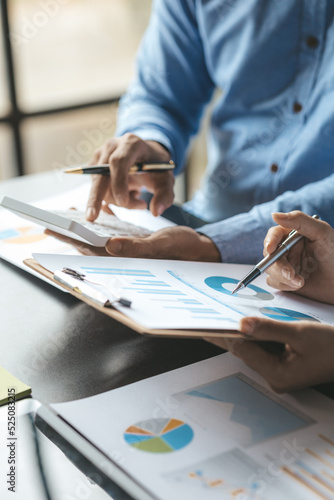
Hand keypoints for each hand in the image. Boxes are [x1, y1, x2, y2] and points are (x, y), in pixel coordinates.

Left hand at [45, 226, 220, 261]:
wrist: (199, 250)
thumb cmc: (184, 249)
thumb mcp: (161, 245)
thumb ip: (135, 247)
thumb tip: (109, 245)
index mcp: (126, 258)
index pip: (90, 249)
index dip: (69, 240)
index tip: (51, 230)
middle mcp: (123, 256)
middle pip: (89, 244)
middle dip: (69, 234)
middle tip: (50, 223)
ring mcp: (127, 250)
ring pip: (98, 239)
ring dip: (83, 230)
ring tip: (68, 218)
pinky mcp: (134, 243)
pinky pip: (113, 234)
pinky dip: (103, 225)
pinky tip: (97, 215)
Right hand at [86, 134, 173, 219]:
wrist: (148, 157)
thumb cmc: (155, 167)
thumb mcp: (166, 180)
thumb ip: (165, 195)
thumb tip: (155, 211)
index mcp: (131, 144)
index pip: (118, 162)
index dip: (118, 182)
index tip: (123, 202)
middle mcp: (112, 147)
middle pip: (100, 174)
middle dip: (96, 197)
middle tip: (93, 217)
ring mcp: (100, 156)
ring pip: (99, 185)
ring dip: (116, 200)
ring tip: (136, 196)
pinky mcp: (94, 166)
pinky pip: (97, 188)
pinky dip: (111, 199)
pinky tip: (125, 195)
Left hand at [206, 317, 333, 391]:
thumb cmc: (331, 346)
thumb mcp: (299, 333)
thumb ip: (269, 329)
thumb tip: (241, 325)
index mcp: (277, 374)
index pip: (242, 350)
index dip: (224, 334)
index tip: (205, 325)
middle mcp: (276, 378)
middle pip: (247, 351)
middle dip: (233, 333)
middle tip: (212, 317)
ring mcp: (281, 374)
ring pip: (256, 349)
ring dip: (247, 334)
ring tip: (228, 317)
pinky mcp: (286, 367)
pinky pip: (267, 350)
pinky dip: (260, 336)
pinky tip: (253, 324)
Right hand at [263, 211, 333, 304]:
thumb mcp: (321, 232)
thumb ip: (299, 220)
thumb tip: (274, 215)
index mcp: (293, 234)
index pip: (275, 234)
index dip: (270, 240)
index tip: (271, 249)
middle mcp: (287, 248)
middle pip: (269, 254)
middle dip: (278, 265)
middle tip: (290, 273)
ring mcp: (285, 264)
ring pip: (270, 269)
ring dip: (282, 277)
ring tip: (300, 281)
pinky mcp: (284, 279)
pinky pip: (273, 282)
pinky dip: (284, 285)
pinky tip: (299, 284)